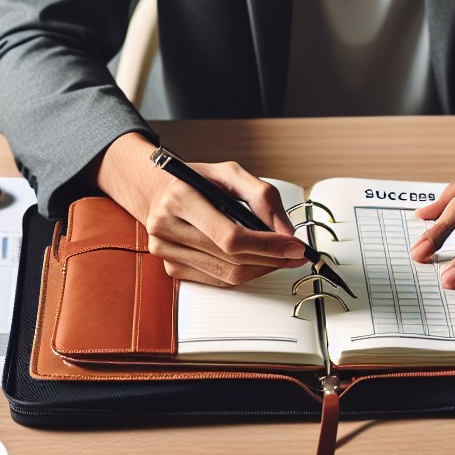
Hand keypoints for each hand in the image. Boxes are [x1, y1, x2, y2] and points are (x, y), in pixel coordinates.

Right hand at [93, 133, 308, 285]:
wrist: (159, 192)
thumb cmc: (197, 182)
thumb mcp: (230, 173)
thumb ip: (263, 196)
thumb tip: (286, 232)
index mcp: (179, 198)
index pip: (231, 237)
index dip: (268, 246)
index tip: (295, 246)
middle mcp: (166, 227)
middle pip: (232, 259)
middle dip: (271, 258)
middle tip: (295, 253)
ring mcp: (166, 252)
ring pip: (228, 276)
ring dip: (261, 268)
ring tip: (279, 256)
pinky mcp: (172, 268)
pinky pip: (218, 281)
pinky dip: (244, 274)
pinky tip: (255, 261)